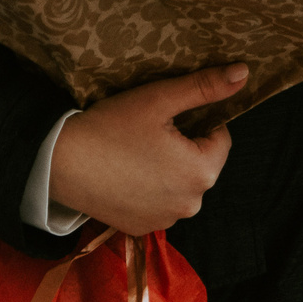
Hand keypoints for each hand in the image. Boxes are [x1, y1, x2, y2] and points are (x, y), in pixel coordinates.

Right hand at [48, 64, 245, 236]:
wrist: (59, 163)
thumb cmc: (111, 127)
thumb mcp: (160, 99)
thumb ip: (204, 87)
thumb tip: (244, 73)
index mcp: (202, 173)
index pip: (220, 138)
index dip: (197, 121)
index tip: (167, 114)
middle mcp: (190, 205)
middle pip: (200, 163)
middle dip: (183, 146)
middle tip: (148, 130)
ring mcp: (164, 221)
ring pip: (179, 184)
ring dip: (167, 169)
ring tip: (134, 151)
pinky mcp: (139, 228)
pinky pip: (157, 203)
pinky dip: (148, 189)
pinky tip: (124, 173)